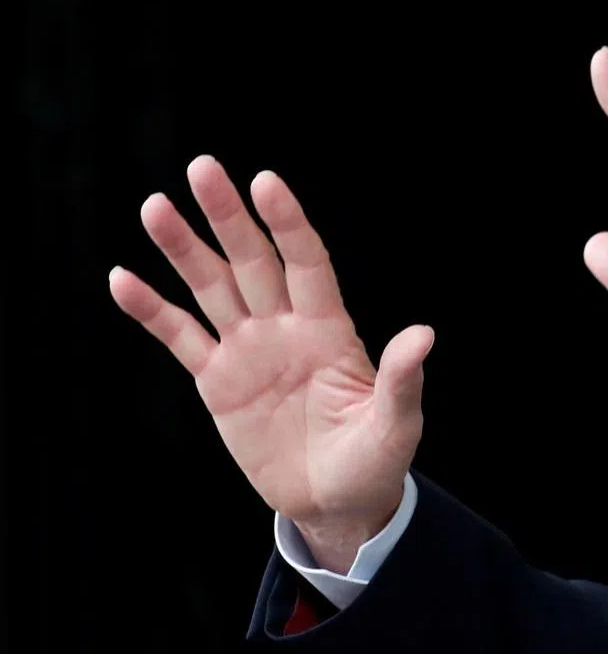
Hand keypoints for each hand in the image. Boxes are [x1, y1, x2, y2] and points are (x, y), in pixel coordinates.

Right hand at [109, 155, 433, 572]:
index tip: (266, 181)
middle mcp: (285, 327)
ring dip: (183, 250)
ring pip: (211, 288)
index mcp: (329, 329)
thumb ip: (400, 380)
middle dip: (229, 217)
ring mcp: (249, 350)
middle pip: (252, 261)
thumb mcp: (395, 425)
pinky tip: (122, 280)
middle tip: (203, 168)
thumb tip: (423, 335)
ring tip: (155, 207)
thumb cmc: (375, 461)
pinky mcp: (218, 382)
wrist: (335, 501)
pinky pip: (181, 338)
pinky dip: (152, 311)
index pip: (306, 263)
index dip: (288, 223)